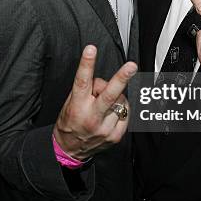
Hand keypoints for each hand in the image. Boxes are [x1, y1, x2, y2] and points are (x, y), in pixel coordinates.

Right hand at [53, 45, 136, 159]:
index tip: (91, 49)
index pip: (82, 81)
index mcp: (78, 106)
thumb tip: (104, 81)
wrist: (70, 150)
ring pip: (121, 102)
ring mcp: (105, 128)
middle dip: (122, 78)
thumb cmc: (70, 122)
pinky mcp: (115, 136)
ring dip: (117, 97)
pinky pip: (126, 114)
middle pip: (109, 95)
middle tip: (131, 66)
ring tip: (106, 104)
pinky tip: (112, 113)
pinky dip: (122, 109)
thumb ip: (87, 90)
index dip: (87, 64)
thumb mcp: (71, 102)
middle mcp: (91, 117)